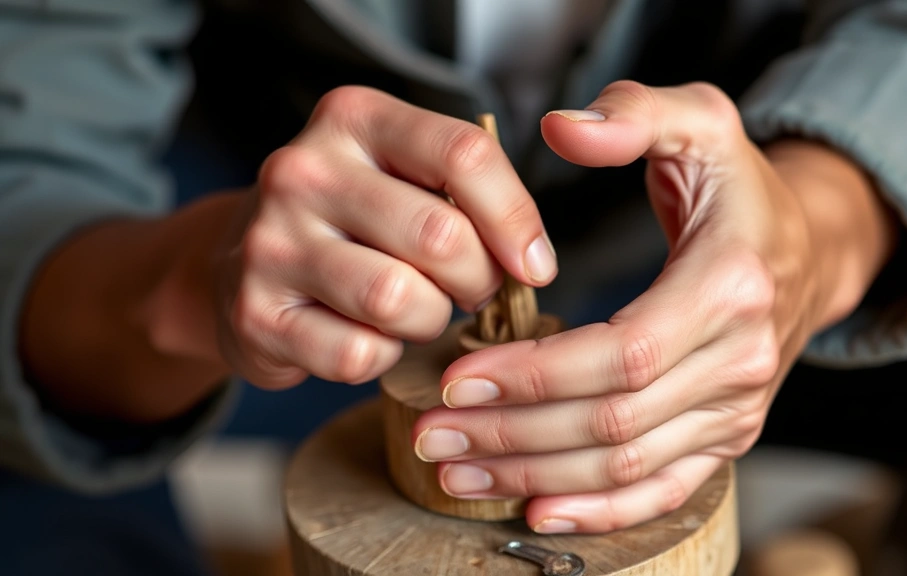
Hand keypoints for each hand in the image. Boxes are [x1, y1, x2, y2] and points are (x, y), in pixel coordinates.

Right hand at [213, 86, 555, 388]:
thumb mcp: (403, 176)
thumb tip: (531, 260)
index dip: (516, 218)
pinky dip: (382, 358)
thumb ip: (467, 195)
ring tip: (419, 312)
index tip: (534, 263)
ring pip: (398, 298)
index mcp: (354, 119)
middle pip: (440, 235)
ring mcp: (270, 243)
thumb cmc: (353, 221)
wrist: (239, 264)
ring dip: (429, 320)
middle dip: (477, 279)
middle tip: (471, 291)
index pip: (464, 154)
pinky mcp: (254, 314)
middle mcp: (303, 170)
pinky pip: (357, 354)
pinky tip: (368, 339)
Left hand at [412, 81, 896, 532]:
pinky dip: (601, 513)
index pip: (623, 353)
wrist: (807, 251)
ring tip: (458, 470)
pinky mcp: (726, 437)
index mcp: (731, 285)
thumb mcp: (700, 123)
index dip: (536, 376)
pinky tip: (537, 510)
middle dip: (514, 435)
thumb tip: (562, 128)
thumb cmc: (739, 191)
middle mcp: (741, 360)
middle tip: (433, 433)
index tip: (459, 379)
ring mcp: (737, 409)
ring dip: (537, 478)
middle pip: (614, 421)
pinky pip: (663, 490)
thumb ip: (634, 114)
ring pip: (628, 466)